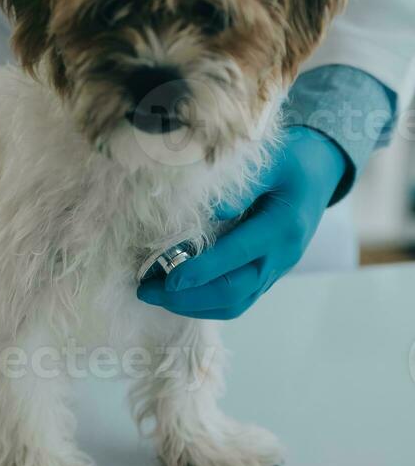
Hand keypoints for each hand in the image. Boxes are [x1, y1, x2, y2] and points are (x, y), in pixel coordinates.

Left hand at [137, 126, 347, 318]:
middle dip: (187, 297)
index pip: (236, 256)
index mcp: (283, 227)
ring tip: (155, 294)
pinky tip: (177, 294)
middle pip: (234, 292)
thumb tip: (207, 213)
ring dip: (193, 305)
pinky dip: (206, 303)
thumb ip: (241, 186)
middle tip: (146, 290)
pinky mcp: (267, 274)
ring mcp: (276, 269)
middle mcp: (282, 256)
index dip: (200, 271)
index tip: (167, 278)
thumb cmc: (290, 160)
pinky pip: (238, 299)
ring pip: (236, 303)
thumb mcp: (270, 159)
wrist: (318, 172)